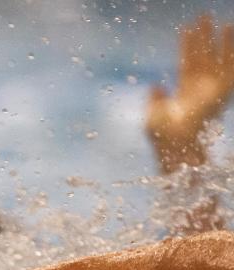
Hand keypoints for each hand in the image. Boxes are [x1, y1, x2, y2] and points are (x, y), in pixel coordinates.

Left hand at [146, 15, 233, 172]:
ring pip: (216, 58)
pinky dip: (230, 49)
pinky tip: (230, 31)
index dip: (187, 46)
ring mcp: (211, 89)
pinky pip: (230, 67)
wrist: (175, 144)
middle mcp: (200, 89)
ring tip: (221, 21)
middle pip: (203, 56)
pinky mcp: (221, 92)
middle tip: (204, 16)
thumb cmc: (162, 136)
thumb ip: (155, 99)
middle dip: (204, 37)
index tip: (187, 29)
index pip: (187, 63)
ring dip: (218, 40)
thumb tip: (156, 86)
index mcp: (185, 93)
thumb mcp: (153, 114)